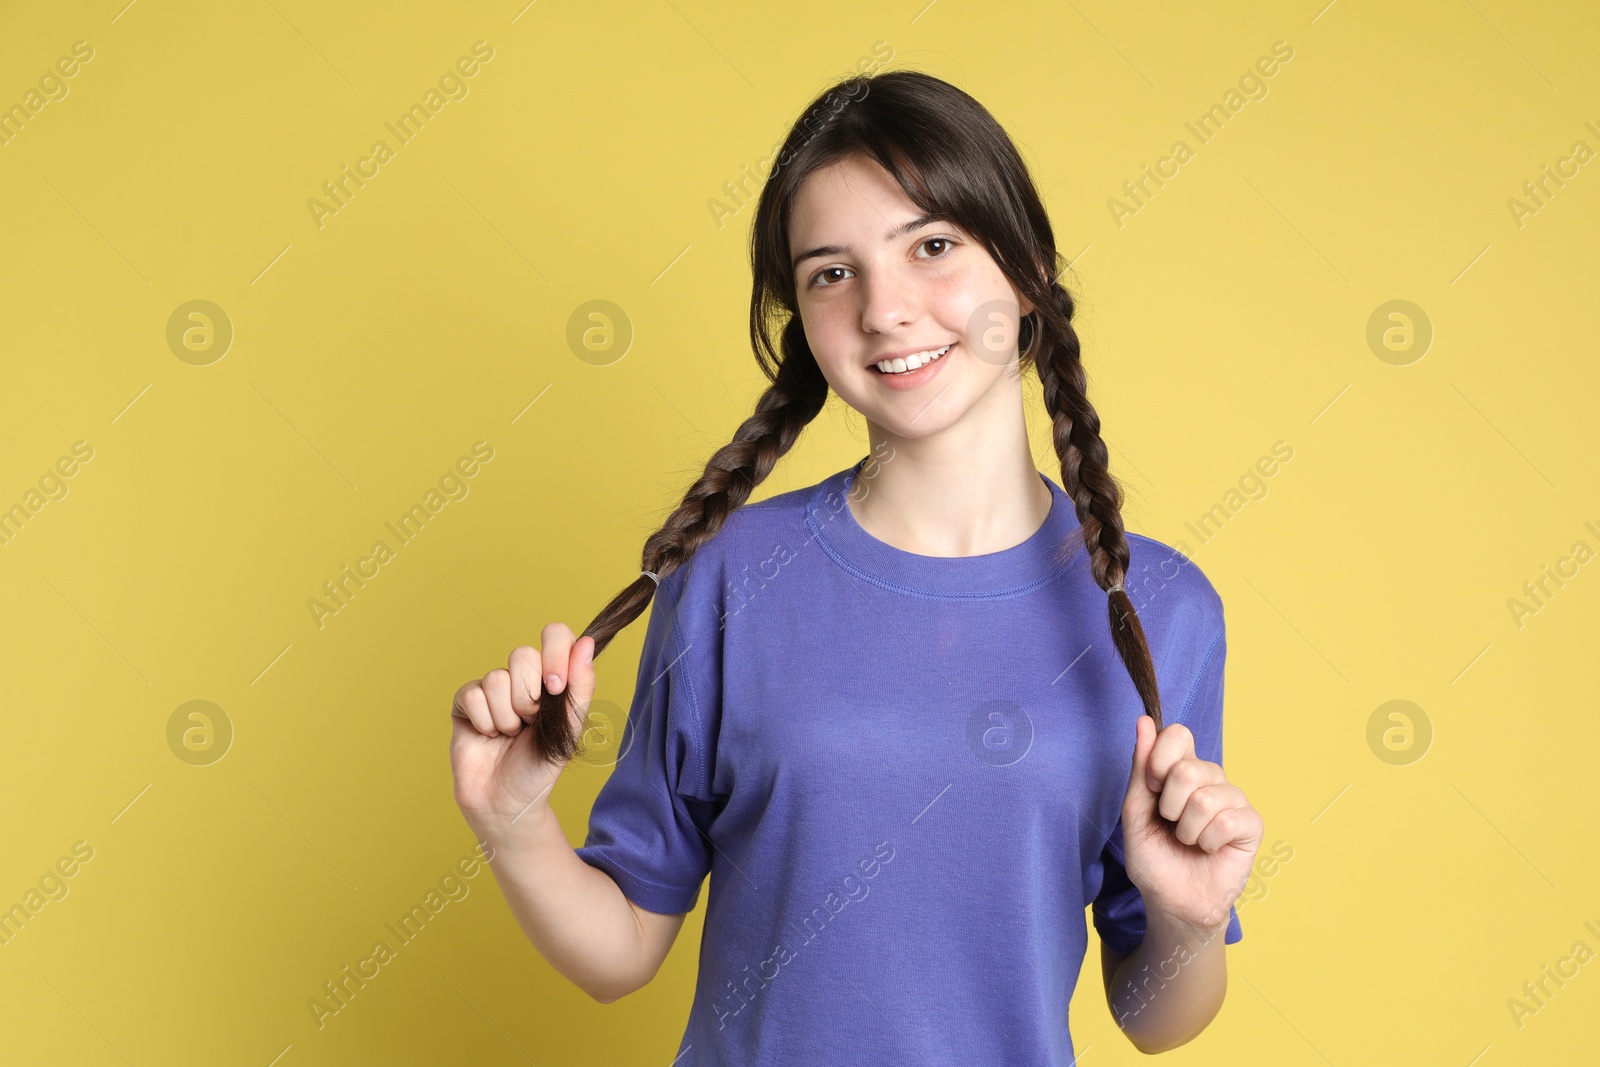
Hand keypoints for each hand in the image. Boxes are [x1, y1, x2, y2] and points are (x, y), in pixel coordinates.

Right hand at [450, 623, 594, 835]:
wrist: (510, 802)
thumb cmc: (541, 767)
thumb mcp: (570, 727)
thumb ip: (581, 685)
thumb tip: (586, 642)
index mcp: (550, 678)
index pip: (554, 635)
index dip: (554, 653)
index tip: (555, 686)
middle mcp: (521, 679)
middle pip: (522, 655)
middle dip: (529, 697)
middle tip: (530, 722)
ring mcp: (491, 690)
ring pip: (496, 678)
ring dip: (507, 716)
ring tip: (509, 735)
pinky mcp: (465, 704)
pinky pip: (472, 694)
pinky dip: (485, 721)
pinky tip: (488, 736)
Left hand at [1120, 714, 1261, 936]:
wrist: (1172, 902)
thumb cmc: (1155, 858)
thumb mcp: (1135, 812)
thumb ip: (1140, 768)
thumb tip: (1144, 722)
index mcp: (1181, 769)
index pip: (1178, 734)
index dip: (1159, 760)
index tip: (1151, 787)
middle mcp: (1210, 778)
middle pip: (1188, 768)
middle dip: (1168, 805)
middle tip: (1170, 824)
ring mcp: (1233, 800)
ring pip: (1206, 798)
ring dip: (1187, 830)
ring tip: (1189, 841)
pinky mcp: (1251, 824)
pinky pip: (1228, 821)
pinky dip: (1208, 841)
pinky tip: (1209, 849)